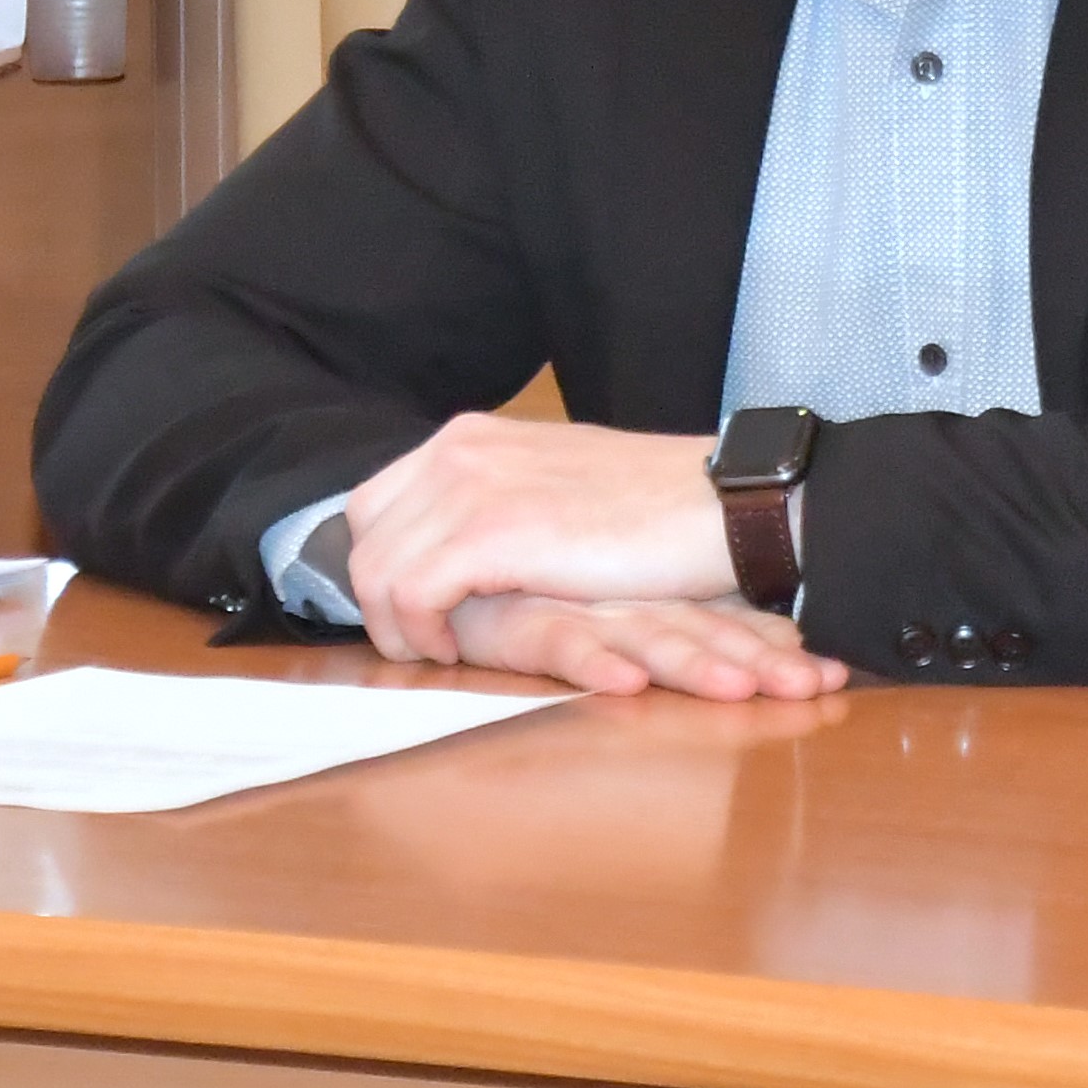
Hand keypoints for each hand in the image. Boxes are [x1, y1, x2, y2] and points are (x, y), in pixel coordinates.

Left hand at [343, 414, 738, 663]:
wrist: (722, 506)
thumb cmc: (658, 506)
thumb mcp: (558, 483)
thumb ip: (502, 496)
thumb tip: (457, 540)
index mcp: (473, 435)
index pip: (377, 503)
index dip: (386, 562)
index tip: (422, 607)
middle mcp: (459, 450)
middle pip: (365, 536)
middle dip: (381, 596)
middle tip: (424, 637)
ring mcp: (471, 488)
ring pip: (377, 570)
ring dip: (397, 624)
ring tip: (440, 651)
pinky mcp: (489, 534)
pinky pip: (409, 593)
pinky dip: (420, 632)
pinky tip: (455, 650)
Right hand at [443, 591, 847, 701]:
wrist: (441, 536)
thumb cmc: (518, 589)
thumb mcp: (605, 614)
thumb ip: (667, 631)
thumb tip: (754, 658)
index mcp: (644, 599)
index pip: (722, 620)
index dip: (772, 647)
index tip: (831, 674)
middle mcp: (617, 601)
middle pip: (700, 630)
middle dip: (761, 659)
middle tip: (819, 684)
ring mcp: (570, 607)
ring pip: (648, 634)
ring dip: (702, 664)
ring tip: (754, 686)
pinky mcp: (517, 620)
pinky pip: (559, 642)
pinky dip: (595, 662)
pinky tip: (626, 680)